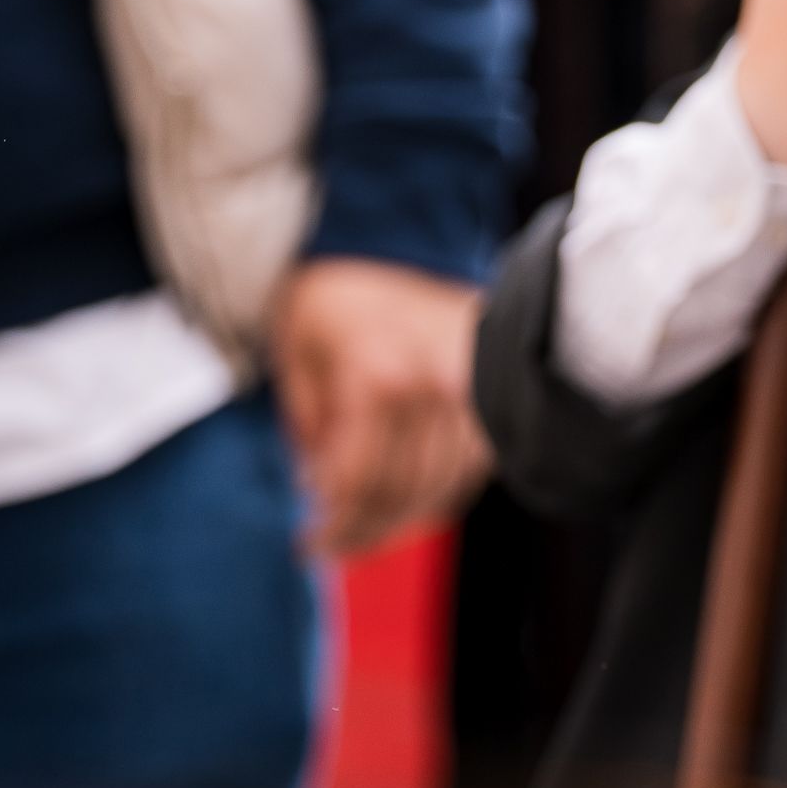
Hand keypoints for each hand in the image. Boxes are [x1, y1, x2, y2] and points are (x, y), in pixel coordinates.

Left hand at [273, 257, 488, 557]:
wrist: (393, 236)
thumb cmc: (332, 295)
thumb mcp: (295, 354)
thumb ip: (309, 426)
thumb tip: (321, 488)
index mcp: (375, 377)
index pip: (356, 482)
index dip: (331, 525)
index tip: (307, 545)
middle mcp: (430, 388)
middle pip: (398, 494)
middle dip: (360, 534)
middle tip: (329, 550)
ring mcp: (469, 391)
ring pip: (438, 489)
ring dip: (399, 524)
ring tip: (364, 537)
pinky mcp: (491, 394)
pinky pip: (468, 469)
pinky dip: (437, 498)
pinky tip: (406, 507)